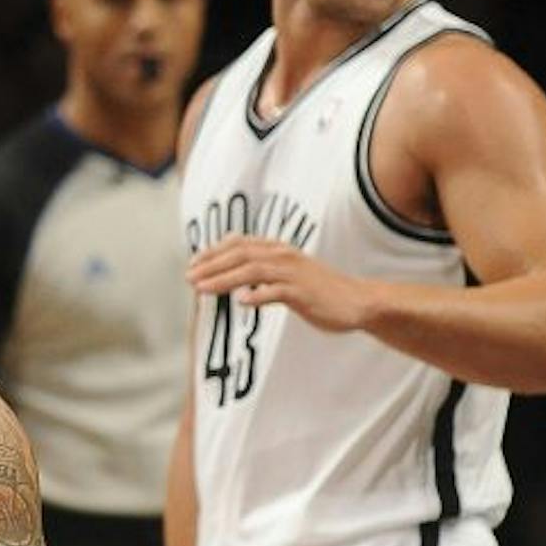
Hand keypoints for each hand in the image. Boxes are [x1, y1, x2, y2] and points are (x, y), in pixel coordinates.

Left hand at [186, 237, 376, 333]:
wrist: (356, 301)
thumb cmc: (318, 289)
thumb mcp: (288, 273)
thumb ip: (262, 269)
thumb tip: (234, 273)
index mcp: (279, 250)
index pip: (240, 244)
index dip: (213, 252)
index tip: (192, 263)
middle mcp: (284, 256)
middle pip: (241, 254)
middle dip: (211, 265)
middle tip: (189, 278)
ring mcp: (294, 274)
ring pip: (253, 270)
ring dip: (223, 280)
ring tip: (201, 289)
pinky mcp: (303, 293)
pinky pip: (277, 292)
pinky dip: (258, 295)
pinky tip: (241, 302)